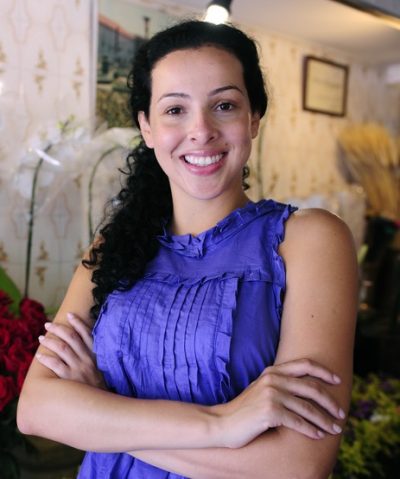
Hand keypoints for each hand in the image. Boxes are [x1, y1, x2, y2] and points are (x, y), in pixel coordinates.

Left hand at [36, 313, 105, 389]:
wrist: (101, 403)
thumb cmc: (99, 385)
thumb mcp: (102, 367)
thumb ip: (94, 355)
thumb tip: (83, 343)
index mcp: (96, 354)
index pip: (87, 333)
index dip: (78, 322)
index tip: (69, 314)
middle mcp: (88, 359)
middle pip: (71, 338)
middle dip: (59, 329)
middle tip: (48, 324)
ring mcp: (79, 369)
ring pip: (62, 348)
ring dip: (50, 341)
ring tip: (41, 338)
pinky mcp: (70, 379)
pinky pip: (56, 365)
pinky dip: (46, 358)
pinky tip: (40, 355)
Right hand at [214, 359, 344, 447]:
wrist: (223, 423)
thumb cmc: (245, 410)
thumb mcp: (262, 390)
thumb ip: (280, 385)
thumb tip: (306, 390)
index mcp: (272, 371)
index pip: (304, 365)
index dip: (323, 371)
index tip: (337, 380)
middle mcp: (273, 380)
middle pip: (311, 387)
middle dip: (330, 401)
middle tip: (341, 413)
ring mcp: (271, 395)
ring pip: (307, 408)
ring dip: (325, 420)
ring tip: (335, 429)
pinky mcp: (270, 412)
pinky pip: (298, 422)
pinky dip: (311, 430)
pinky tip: (319, 435)